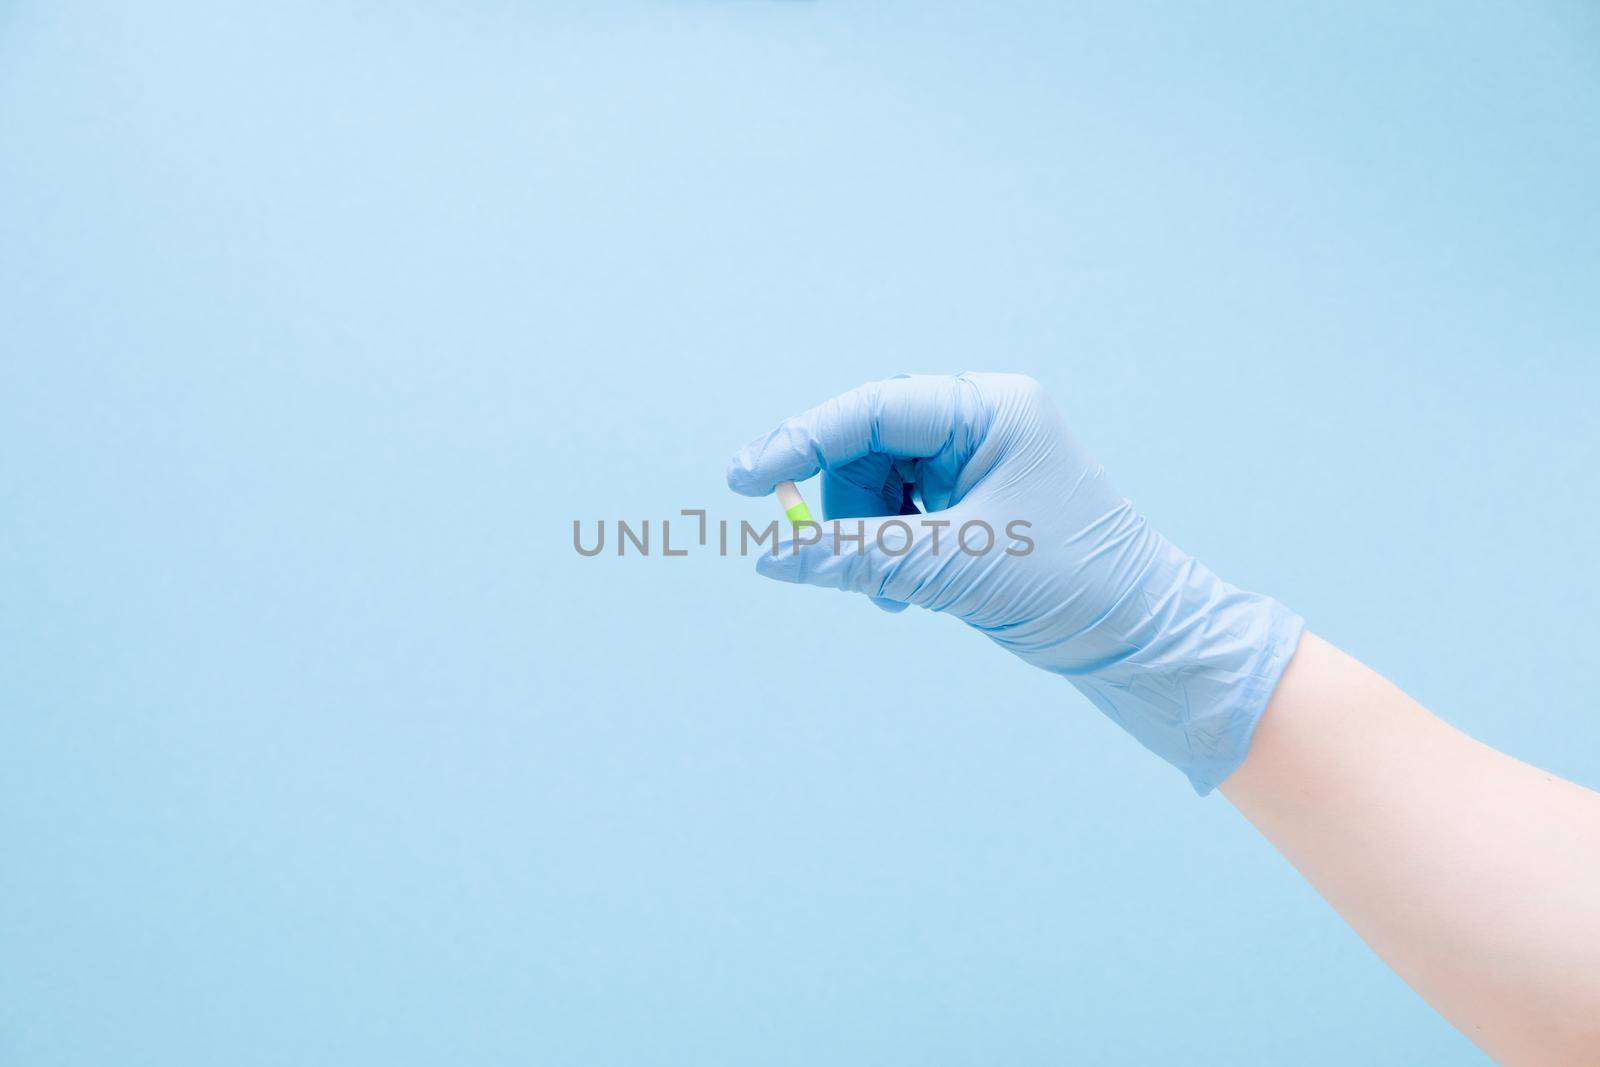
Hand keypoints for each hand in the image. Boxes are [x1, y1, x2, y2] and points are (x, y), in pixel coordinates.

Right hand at [726, 372, 1302, 792]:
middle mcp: (983, 423)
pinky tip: (907, 593)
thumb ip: (858, 558)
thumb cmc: (1073, 588)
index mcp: (991, 410)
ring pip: (877, 486)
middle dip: (844, 508)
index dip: (801, 440)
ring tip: (893, 593)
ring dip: (867, 539)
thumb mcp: (956, 569)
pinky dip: (889, 552)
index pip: (873, 410)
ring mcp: (979, 462)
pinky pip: (901, 514)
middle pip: (867, 448)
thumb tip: (773, 557)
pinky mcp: (976, 502)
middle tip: (824, 560)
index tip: (745, 479)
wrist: (1145, 639)